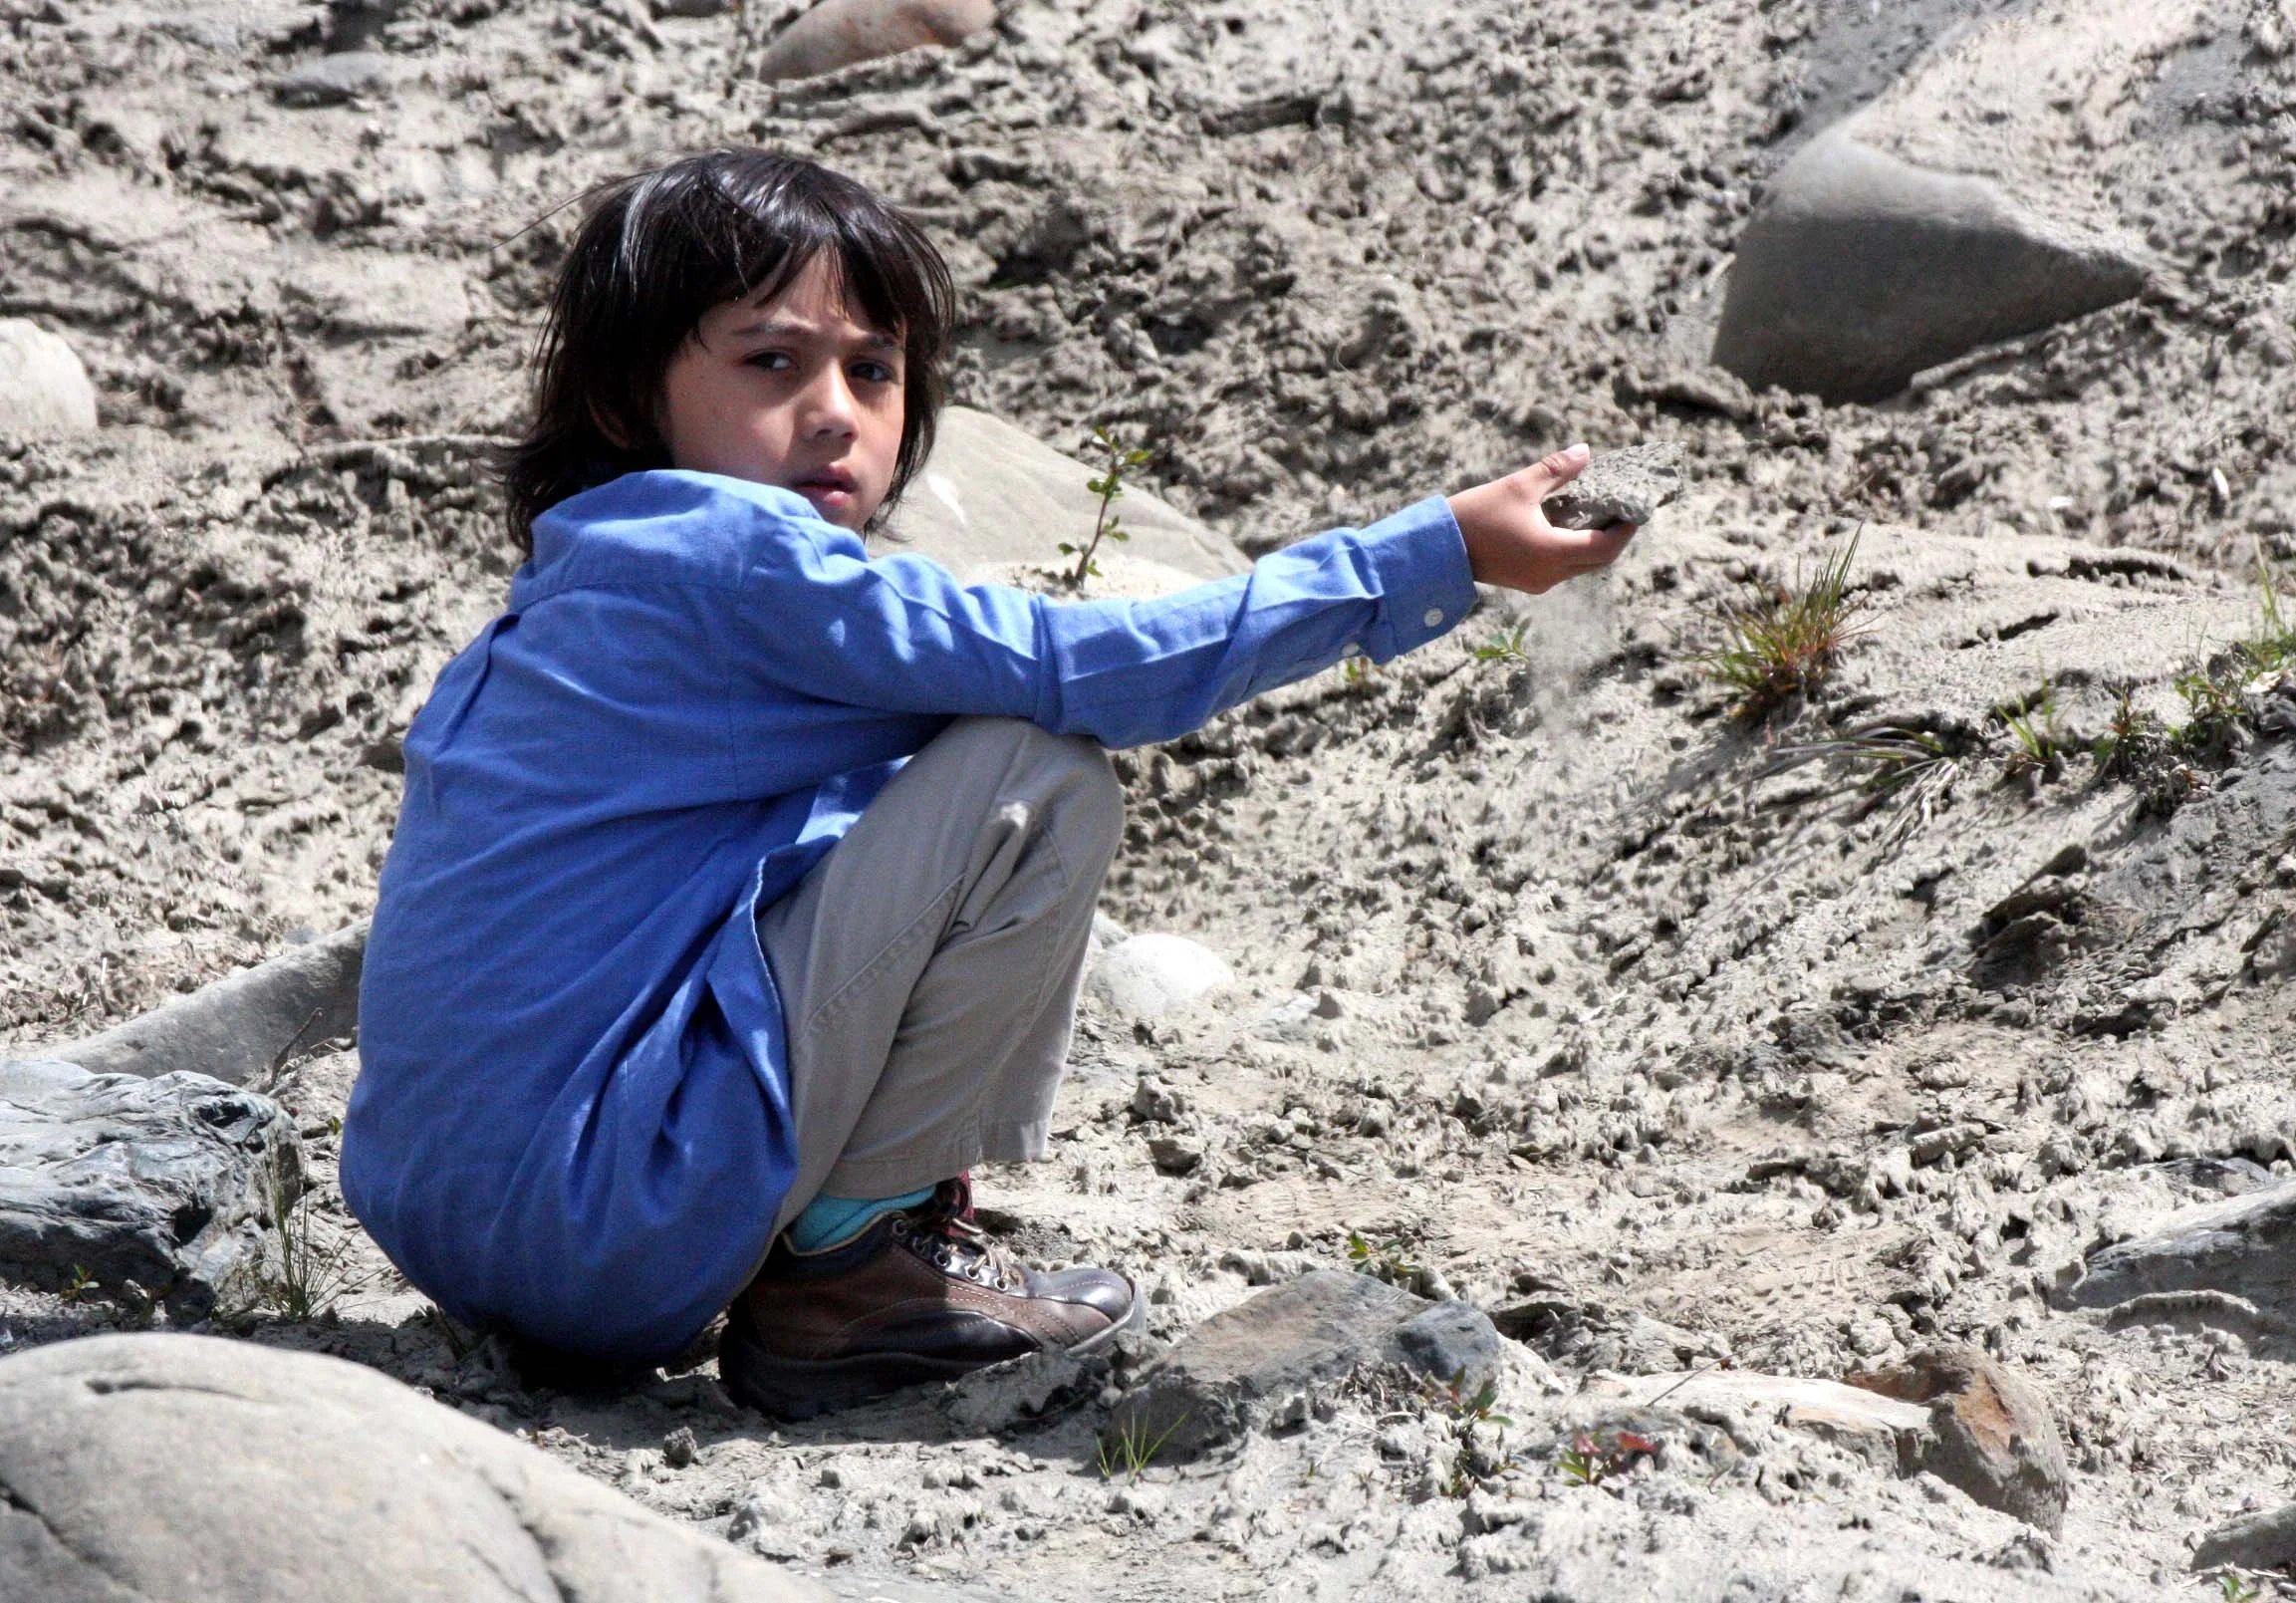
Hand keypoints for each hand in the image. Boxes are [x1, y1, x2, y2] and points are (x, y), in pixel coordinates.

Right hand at [1448, 444, 1636, 594]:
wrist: (1437, 548)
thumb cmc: (1477, 515)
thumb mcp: (1518, 486)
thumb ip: (1556, 470)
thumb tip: (1585, 451)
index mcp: (1552, 552)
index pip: (1605, 548)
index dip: (1624, 531)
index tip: (1634, 511)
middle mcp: (1549, 574)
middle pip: (1597, 561)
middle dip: (1613, 539)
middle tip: (1622, 513)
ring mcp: (1537, 582)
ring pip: (1580, 566)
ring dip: (1593, 545)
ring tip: (1598, 516)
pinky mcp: (1526, 581)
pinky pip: (1561, 568)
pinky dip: (1572, 550)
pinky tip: (1570, 527)